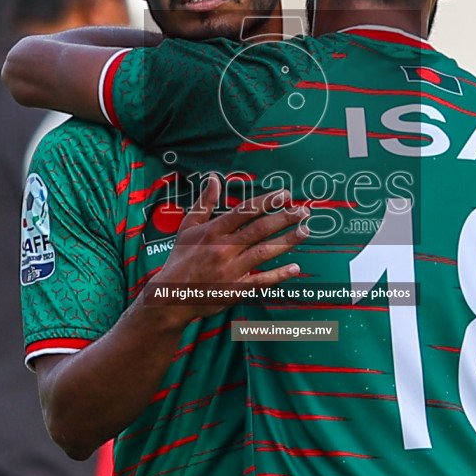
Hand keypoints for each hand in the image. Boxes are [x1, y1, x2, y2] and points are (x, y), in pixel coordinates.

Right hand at [139, 176, 307, 322]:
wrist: (171, 296)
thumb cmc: (181, 258)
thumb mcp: (187, 227)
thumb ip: (204, 203)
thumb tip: (213, 179)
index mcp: (212, 231)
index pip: (244, 212)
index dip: (266, 202)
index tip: (285, 194)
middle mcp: (223, 248)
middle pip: (258, 230)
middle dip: (283, 218)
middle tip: (303, 211)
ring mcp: (230, 270)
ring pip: (263, 252)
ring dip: (287, 241)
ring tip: (305, 231)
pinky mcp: (235, 290)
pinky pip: (261, 281)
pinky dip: (279, 275)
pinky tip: (295, 267)